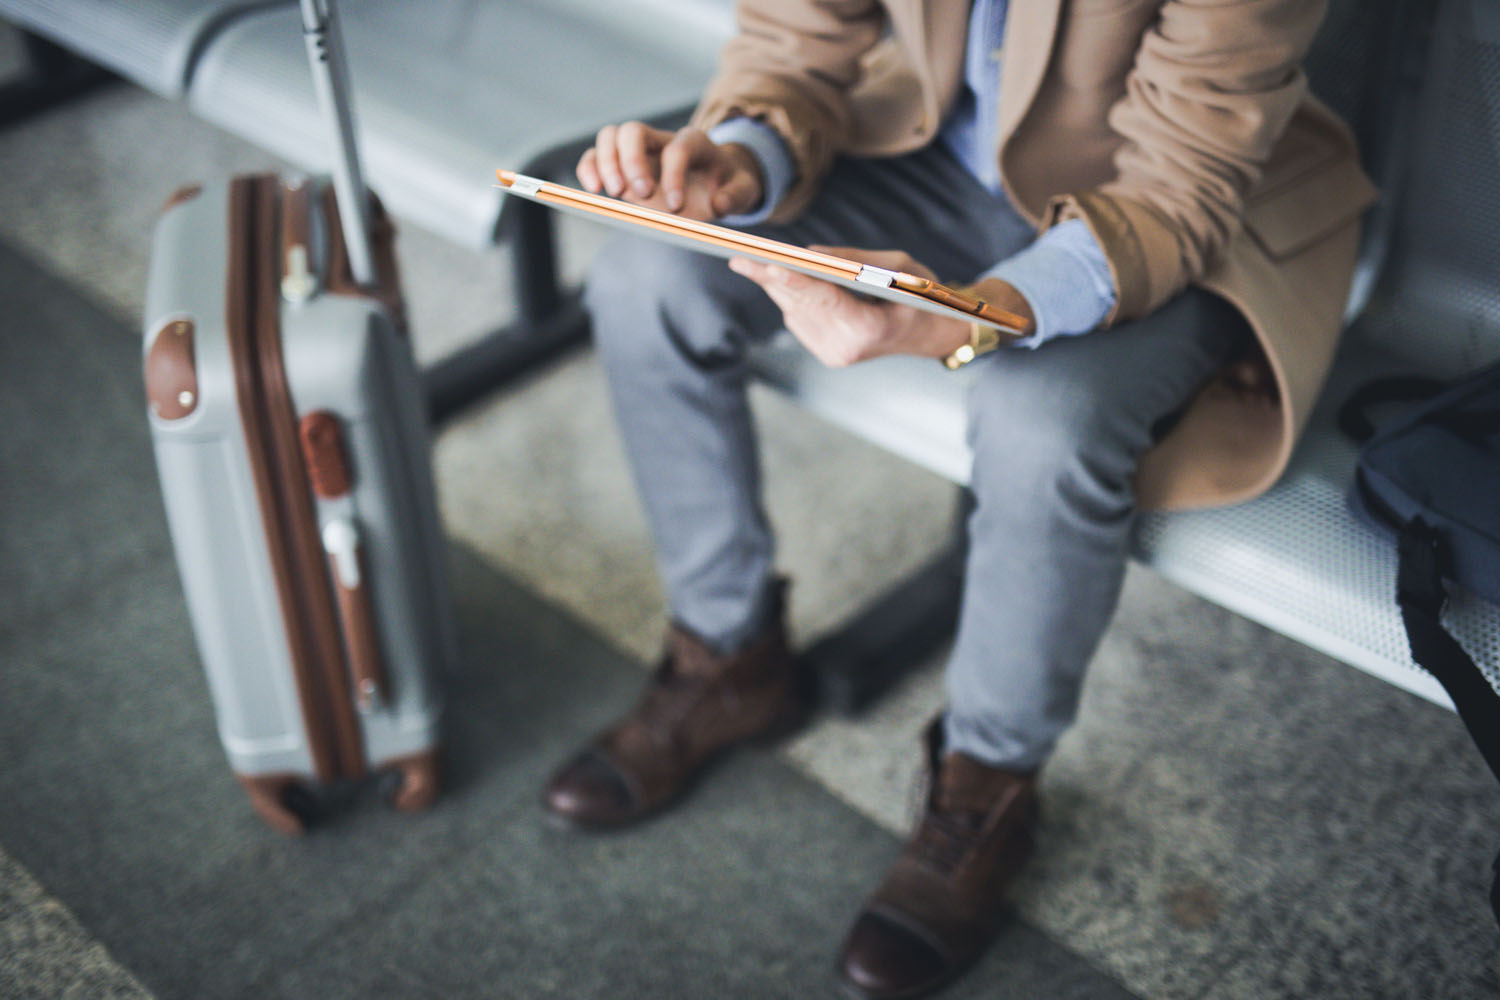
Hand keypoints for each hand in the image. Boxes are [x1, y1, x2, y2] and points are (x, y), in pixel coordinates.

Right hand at [577, 122, 763, 220]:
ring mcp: (639, 151)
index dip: (674, 175)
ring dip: (605, 163)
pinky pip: (596, 156)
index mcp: (693, 142)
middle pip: (634, 131)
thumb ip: (735, 196)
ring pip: (610, 137)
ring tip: (613, 193)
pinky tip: (594, 190)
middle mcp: (662, 140)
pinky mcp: (622, 165)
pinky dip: (590, 169)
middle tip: (641, 195)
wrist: (717, 182)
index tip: (675, 207)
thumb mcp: (743, 190)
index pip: (676, 148)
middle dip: (632, 162)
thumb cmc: (728, 184)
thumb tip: (718, 204)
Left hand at [729, 248, 1032, 367]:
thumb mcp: (898, 265)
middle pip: (800, 306)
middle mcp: (847, 348)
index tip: (766, 265)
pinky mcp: (826, 354)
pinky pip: (798, 319)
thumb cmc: (920, 294)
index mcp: (869, 329)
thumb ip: (853, 259)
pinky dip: (790, 296)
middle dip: (770, 279)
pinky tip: (780, 279)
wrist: (930, 333)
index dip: (793, 280)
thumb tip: (807, 254)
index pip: (824, 300)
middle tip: (738, 257)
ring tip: (749, 262)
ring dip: (776, 286)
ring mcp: (834, 354)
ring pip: (793, 312)